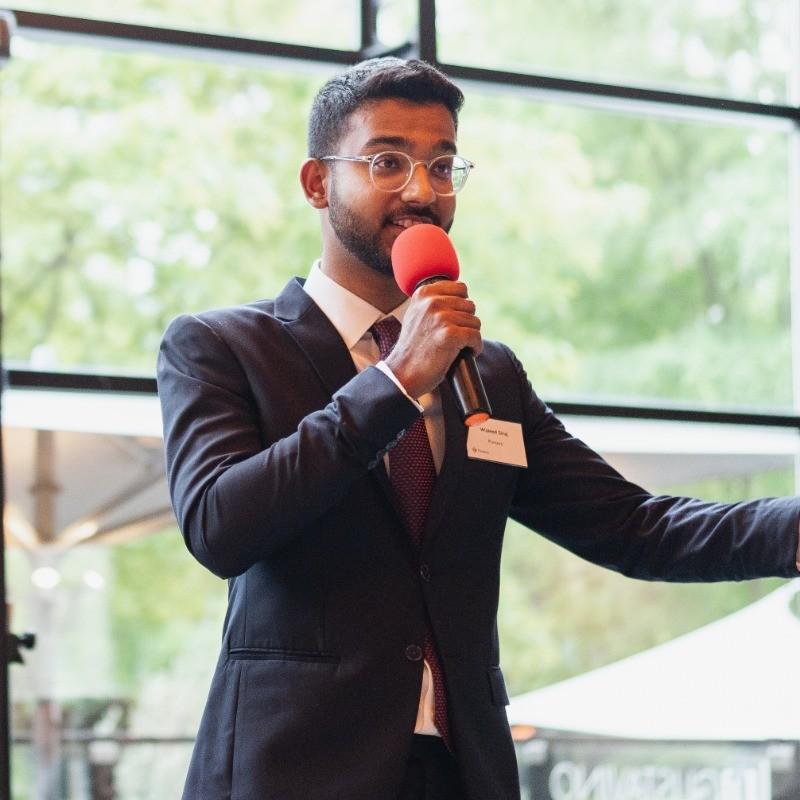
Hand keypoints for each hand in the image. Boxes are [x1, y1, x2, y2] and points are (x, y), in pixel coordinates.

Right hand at [385, 280, 481, 398]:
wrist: (404, 373)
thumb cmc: (414, 348)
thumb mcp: (417, 314)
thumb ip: (434, 301)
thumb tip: (461, 293)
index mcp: (424, 293)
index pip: (461, 288)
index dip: (462, 306)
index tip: (454, 321)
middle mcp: (432, 302)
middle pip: (470, 306)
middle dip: (466, 323)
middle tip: (454, 337)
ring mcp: (441, 317)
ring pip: (475, 322)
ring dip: (470, 337)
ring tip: (456, 346)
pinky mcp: (449, 334)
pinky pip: (475, 336)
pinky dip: (475, 347)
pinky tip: (465, 353)